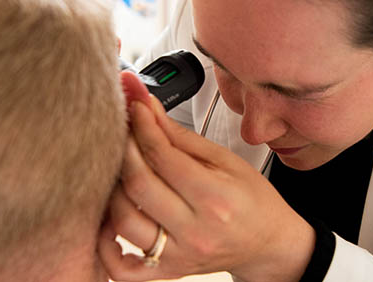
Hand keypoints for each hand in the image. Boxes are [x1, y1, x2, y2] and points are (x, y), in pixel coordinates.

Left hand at [98, 88, 315, 281]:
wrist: (267, 242)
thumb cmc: (252, 199)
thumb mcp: (225, 159)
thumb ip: (181, 136)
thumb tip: (148, 107)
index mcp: (215, 198)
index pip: (162, 156)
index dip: (143, 126)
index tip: (136, 108)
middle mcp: (195, 231)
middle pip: (138, 186)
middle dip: (124, 150)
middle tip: (125, 132)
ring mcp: (179, 255)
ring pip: (123, 222)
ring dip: (113, 189)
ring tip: (121, 169)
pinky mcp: (168, 271)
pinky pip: (121, 269)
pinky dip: (104, 246)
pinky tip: (109, 220)